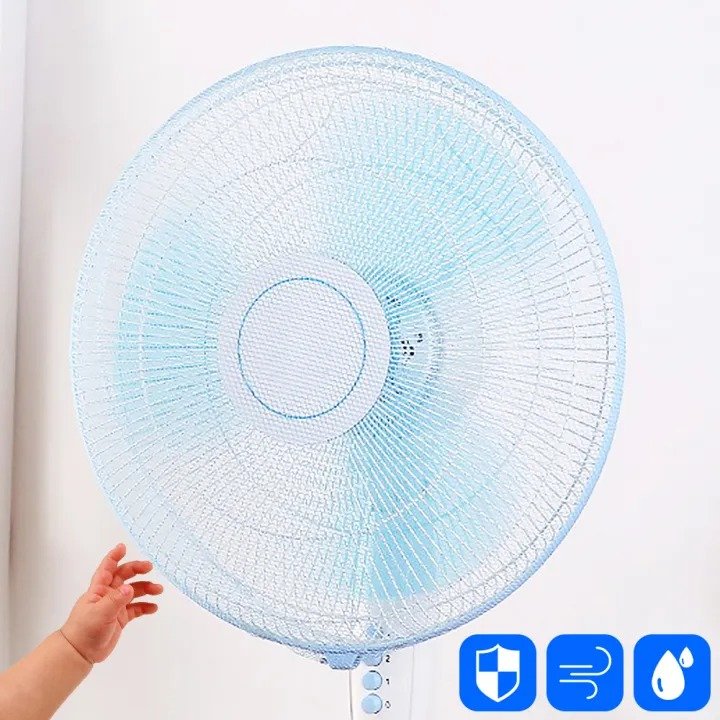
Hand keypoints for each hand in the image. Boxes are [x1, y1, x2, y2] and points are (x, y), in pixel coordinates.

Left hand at [60, 543, 163, 663]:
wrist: (79, 652)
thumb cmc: (85, 629)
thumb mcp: (100, 613)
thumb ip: (116, 600)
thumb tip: (130, 587)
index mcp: (99, 589)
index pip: (107, 568)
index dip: (114, 556)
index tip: (123, 546)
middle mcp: (108, 594)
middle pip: (125, 576)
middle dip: (137, 570)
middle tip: (150, 568)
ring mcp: (115, 606)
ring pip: (133, 592)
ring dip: (146, 589)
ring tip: (158, 590)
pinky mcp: (120, 618)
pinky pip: (136, 608)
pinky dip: (145, 607)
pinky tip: (153, 608)